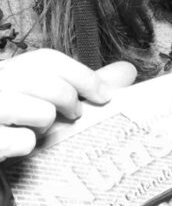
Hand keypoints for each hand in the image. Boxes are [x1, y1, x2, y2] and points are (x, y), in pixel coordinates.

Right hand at [0, 49, 136, 161]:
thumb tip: (126, 71)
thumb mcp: (45, 100)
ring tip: (35, 130)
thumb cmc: (15, 125)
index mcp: (8, 70)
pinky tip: (16, 146)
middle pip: (47, 83)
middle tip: (75, 115)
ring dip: (46, 126)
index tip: (105, 95)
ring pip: (42, 112)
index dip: (81, 74)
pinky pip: (24, 141)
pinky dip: (26, 146)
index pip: (46, 59)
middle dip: (70, 99)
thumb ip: (82, 86)